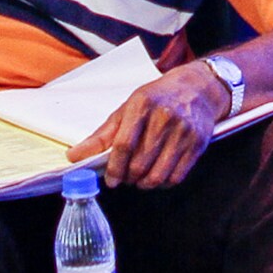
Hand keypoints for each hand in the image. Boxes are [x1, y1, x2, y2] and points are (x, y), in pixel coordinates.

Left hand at [70, 63, 225, 189]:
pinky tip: (157, 175)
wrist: (198, 88)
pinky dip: (163, 183)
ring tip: (139, 178)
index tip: (110, 180)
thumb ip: (102, 135)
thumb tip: (74, 156)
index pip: (124, 144)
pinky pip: (176, 177)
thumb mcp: (127, 108)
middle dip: (128, 177)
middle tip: (124, 177)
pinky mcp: (197, 144)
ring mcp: (183, 132)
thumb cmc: (158, 98)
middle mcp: (164, 117)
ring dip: (144, 183)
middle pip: (140, 163)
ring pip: (158, 174)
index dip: (114, 167)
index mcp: (142, 105)